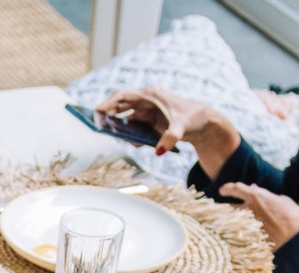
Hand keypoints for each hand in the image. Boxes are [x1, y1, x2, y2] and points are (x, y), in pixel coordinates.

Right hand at [97, 87, 235, 160]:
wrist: (203, 123)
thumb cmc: (193, 119)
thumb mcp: (182, 127)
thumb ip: (170, 138)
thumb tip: (158, 150)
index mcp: (151, 95)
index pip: (123, 95)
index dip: (108, 102)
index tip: (97, 111)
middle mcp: (146, 100)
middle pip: (119, 105)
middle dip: (107, 114)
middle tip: (96, 125)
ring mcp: (146, 110)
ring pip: (123, 116)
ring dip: (116, 125)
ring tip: (111, 135)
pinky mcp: (147, 120)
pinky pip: (131, 125)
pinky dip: (127, 133)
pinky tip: (132, 141)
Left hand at [219, 182, 298, 249]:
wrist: (296, 238)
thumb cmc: (294, 216)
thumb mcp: (283, 200)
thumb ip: (268, 196)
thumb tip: (259, 195)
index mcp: (256, 197)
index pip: (237, 189)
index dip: (228, 188)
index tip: (222, 190)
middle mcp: (247, 209)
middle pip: (228, 207)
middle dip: (223, 209)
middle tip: (219, 210)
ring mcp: (245, 225)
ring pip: (229, 222)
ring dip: (228, 222)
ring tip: (226, 224)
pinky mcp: (246, 238)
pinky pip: (236, 235)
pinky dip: (235, 235)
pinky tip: (234, 237)